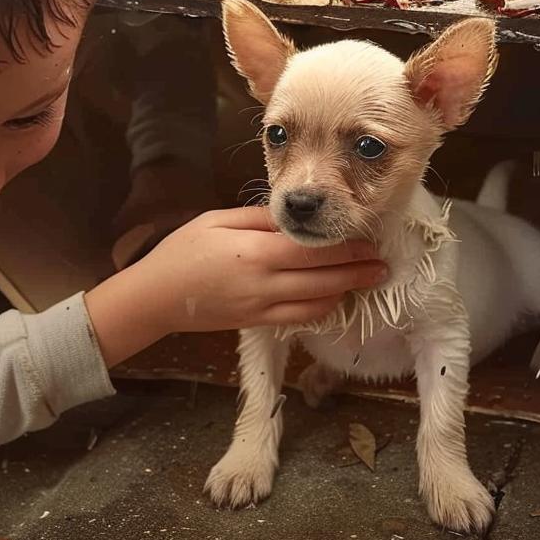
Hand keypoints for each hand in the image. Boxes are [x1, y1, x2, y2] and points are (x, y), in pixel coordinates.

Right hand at [86, 206, 387, 364]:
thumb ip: (260, 219)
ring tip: (366, 279)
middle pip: (324, 279)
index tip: (370, 242)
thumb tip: (297, 216)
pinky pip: (300, 319)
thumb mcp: (218, 220)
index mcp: (254, 252)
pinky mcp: (259, 323)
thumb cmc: (182, 251)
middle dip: (358, 272)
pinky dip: (322, 308)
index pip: (313, 250)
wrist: (156, 297)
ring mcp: (262, 308)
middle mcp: (264, 284)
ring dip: (345, 291)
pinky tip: (334, 296)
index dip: (347, 248)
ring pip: (317, 304)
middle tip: (383, 264)